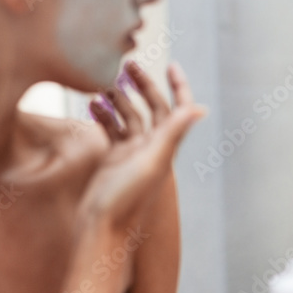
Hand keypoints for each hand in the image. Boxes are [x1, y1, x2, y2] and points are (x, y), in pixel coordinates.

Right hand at [78, 60, 205, 230]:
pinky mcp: (113, 160)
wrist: (102, 229)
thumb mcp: (151, 162)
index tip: (171, 65)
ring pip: (129, 117)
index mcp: (165, 146)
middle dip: (143, 84)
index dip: (178, 86)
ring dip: (119, 98)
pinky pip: (112, 131)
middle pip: (152, 107)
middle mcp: (151, 148)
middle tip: (127, 63)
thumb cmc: (127, 200)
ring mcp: (132, 154)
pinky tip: (91, 104)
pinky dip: (104, 116)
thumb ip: (173, 134)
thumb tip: (200, 107)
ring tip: (102, 82)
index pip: (178, 108)